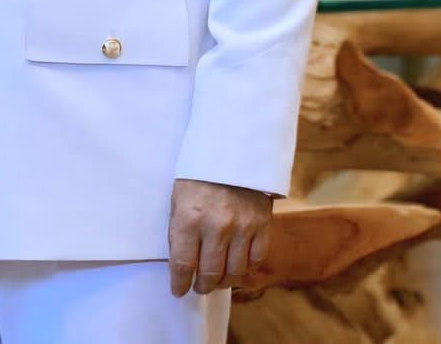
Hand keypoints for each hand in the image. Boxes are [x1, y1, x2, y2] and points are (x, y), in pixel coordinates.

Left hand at [168, 178, 271, 297]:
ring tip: (217, 281)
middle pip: (210, 273)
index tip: (178, 291)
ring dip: (224, 281)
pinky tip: (237, 267)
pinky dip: (246, 268)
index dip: (179, 283)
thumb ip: (180, 231)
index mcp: (189, 218)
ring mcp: (242, 227)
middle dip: (202, 286)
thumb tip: (181, 263)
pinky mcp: (262, 224)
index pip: (183, 264)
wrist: (233, 150)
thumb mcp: (178, 198)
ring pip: (235, 271)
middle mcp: (216, 226)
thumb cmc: (198, 174)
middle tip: (199, 288)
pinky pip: (256, 259)